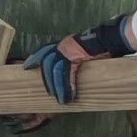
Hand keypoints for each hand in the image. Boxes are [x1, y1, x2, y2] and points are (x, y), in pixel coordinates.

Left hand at [21, 15, 135, 103]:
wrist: (110, 37)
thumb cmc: (101, 43)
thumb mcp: (85, 50)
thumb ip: (77, 58)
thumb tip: (77, 67)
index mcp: (64, 43)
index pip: (45, 50)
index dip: (35, 58)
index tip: (27, 67)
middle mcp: (62, 46)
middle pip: (47, 64)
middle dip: (46, 79)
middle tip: (48, 93)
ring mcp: (67, 51)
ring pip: (55, 71)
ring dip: (57, 87)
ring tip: (59, 99)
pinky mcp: (74, 58)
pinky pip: (67, 74)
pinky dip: (67, 86)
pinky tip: (68, 96)